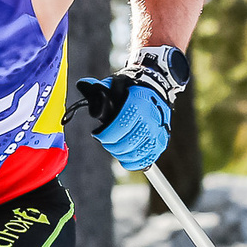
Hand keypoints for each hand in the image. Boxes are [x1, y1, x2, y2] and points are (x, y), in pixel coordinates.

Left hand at [75, 45, 190, 171]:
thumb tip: (85, 89)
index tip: (97, 134)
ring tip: (115, 147)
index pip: (121, 125)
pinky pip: (147, 159)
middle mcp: (152, 118)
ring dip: (121, 154)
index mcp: (139, 101)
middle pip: (128, 143)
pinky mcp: (161, 142)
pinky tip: (125, 158)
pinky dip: (133, 162)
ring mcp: (158, 131)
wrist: (157, 89)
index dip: (105, 134)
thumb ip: (100, 90)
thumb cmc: (132, 89)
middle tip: (106, 141)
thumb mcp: (116, 84)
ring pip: (136, 153)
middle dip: (111, 145)